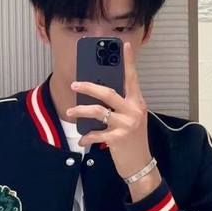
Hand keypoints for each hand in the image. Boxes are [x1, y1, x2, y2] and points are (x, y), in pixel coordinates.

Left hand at [66, 41, 161, 200]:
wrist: (140, 164)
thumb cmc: (133, 140)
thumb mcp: (132, 119)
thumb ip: (121, 106)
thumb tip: (99, 94)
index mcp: (137, 102)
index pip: (132, 78)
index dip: (128, 61)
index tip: (123, 45)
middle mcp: (133, 111)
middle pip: (108, 93)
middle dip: (89, 87)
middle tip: (74, 85)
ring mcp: (126, 125)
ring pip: (99, 112)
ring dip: (81, 111)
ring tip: (70, 112)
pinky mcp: (118, 139)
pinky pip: (96, 134)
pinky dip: (86, 137)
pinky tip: (82, 140)